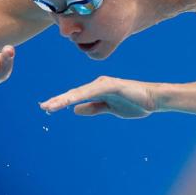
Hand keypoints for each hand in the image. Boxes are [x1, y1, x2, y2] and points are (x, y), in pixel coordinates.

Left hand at [40, 76, 156, 117]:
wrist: (154, 99)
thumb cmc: (134, 103)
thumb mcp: (109, 108)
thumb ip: (93, 108)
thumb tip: (75, 110)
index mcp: (97, 90)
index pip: (75, 97)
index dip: (61, 102)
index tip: (46, 108)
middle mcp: (98, 85)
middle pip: (74, 93)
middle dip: (58, 100)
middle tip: (42, 107)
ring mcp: (104, 84)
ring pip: (80, 92)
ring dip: (65, 99)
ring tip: (51, 106)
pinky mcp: (112, 86)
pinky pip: (93, 92)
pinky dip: (81, 96)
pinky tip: (72, 101)